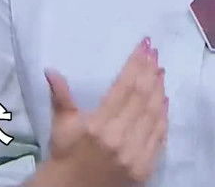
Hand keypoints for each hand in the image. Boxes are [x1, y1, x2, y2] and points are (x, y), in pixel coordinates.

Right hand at [34, 37, 168, 186]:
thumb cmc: (66, 154)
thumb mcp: (61, 125)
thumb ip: (60, 96)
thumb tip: (51, 69)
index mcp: (98, 126)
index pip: (124, 88)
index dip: (135, 65)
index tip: (144, 46)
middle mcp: (119, 139)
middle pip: (142, 98)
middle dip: (150, 72)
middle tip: (155, 53)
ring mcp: (135, 155)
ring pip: (154, 115)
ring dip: (159, 90)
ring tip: (160, 71)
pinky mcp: (145, 168)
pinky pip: (159, 136)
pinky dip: (163, 116)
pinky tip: (164, 99)